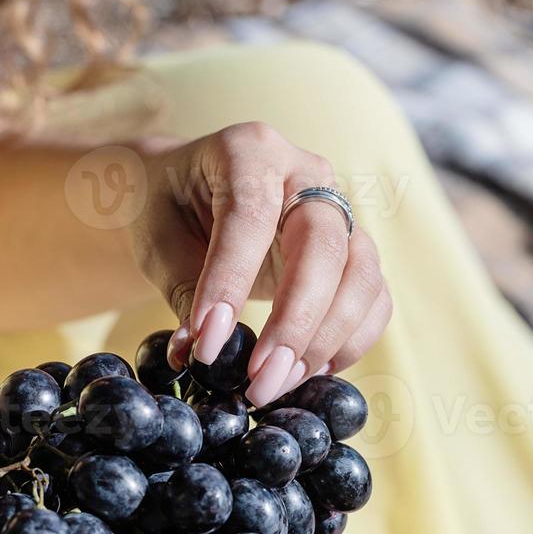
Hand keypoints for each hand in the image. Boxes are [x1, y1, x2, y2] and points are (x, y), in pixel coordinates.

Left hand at [130, 124, 392, 406]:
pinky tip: (310, 370)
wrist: (189, 192)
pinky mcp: (355, 251)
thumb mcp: (156, 238)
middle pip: (323, 246)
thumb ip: (180, 291)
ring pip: (361, 276)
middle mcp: (306, 173)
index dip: (230, 284)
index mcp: (250, 150)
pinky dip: (351, 341)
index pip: (250, 217)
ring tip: (280, 383)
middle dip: (294, 323)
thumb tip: (196, 353)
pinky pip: (375, 298)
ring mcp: (339, 211)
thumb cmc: (168, 208)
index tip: (207, 344)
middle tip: (260, 380)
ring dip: (327, 340)